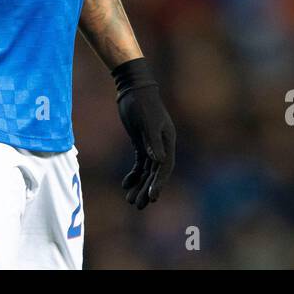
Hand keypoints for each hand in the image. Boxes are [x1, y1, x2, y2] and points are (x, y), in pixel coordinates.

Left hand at [111, 58, 174, 208]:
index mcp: (168, 141)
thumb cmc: (142, 103)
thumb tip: (158, 161)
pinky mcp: (141, 143)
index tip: (152, 196)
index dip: (159, 182)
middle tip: (138, 205)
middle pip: (156, 173)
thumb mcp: (147, 122)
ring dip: (139, 185)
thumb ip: (153, 141)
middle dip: (147, 189)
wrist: (133, 88)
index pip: (165, 167)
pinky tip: (125, 184)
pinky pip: (139, 164)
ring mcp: (152, 145)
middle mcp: (162, 146)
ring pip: (147, 171)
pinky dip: (133, 174)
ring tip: (130, 201)